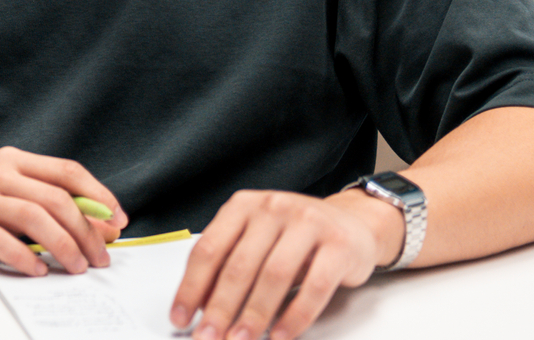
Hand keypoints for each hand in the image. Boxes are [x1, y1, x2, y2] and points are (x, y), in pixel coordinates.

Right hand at [0, 146, 125, 275]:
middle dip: (86, 232)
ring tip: (76, 267)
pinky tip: (38, 270)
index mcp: (11, 160)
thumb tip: (97, 224)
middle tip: (99, 257)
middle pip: (56, 199)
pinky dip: (26, 259)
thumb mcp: (3, 190)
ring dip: (64, 247)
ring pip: (34, 218)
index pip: (67, 171)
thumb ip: (43, 200)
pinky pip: (2, 242)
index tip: (117, 221)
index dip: (98, 196)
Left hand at [169, 188, 400, 339]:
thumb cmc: (295, 236)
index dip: (191, 287)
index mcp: (243, 206)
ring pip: (274, 276)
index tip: (180, 317)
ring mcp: (308, 223)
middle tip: (209, 337)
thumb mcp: (256, 240)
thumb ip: (229, 264)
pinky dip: (296, 317)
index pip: (208, 249)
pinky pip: (314, 287)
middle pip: (239, 265)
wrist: (352, 224)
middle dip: (220, 308)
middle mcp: (273, 208)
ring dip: (255, 315)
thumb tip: (200, 307)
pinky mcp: (339, 245)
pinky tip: (282, 335)